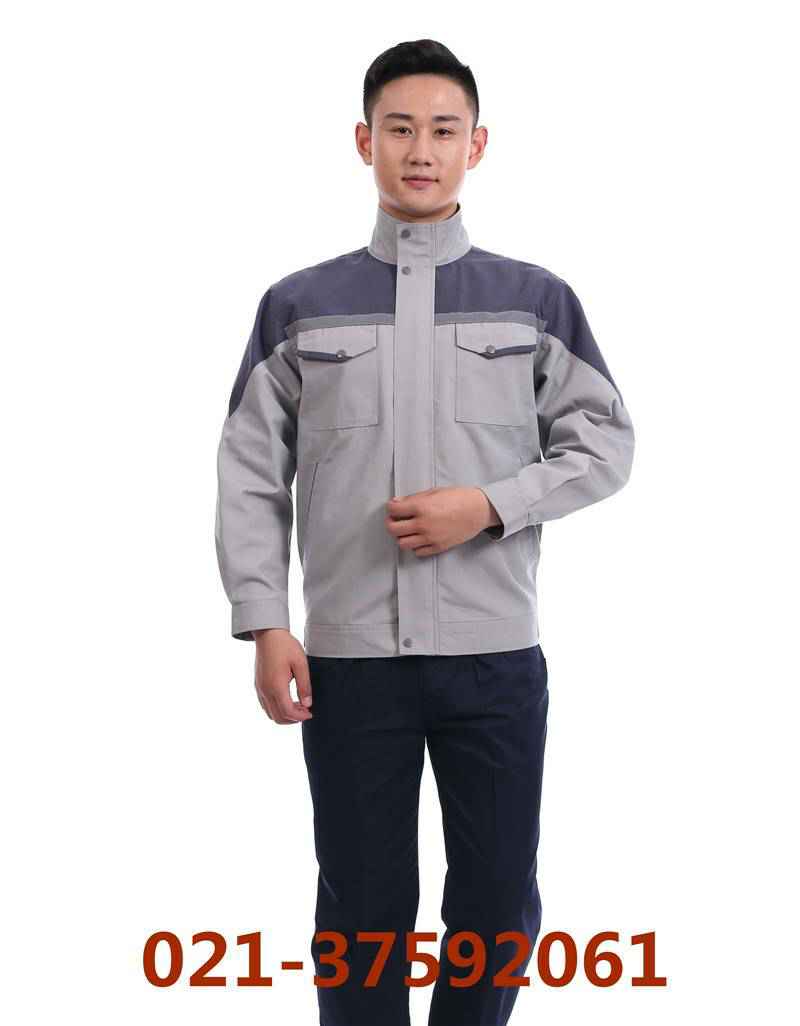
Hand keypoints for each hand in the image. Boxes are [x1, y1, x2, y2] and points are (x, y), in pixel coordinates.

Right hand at [252, 629, 312, 723]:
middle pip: (278, 717)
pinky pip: (265, 705)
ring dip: (285, 715)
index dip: (300, 717)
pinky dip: (276, 709)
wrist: (268, 635)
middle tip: (305, 711)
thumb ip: (304, 686)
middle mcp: (265, 690)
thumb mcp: (301, 664)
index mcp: (276, 686)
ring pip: (270, 713)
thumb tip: (307, 704)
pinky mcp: (258, 685)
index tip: (310, 713)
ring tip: (298, 705)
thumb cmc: (285, 646)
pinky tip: (287, 700)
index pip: (288, 712)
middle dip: (293, 718)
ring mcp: (260, 688)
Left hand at [385, 486, 500, 555]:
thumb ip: (413, 498)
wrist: (478, 511)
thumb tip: (396, 503)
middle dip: (390, 523)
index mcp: (421, 507)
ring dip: (401, 536)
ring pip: (402, 544)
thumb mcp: (434, 492)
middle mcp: (423, 524)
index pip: (393, 510)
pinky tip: (419, 537)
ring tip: (407, 530)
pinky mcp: (438, 547)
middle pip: (393, 529)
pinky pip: (418, 552)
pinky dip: (415, 546)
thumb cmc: (458, 498)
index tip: (393, 507)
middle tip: (395, 519)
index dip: (390, 507)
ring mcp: (430, 538)